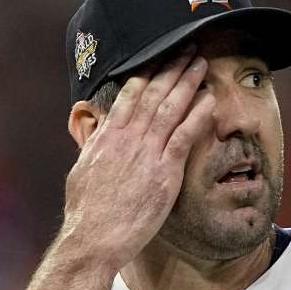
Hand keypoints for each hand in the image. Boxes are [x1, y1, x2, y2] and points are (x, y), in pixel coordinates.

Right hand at [61, 47, 213, 268]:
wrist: (92, 239)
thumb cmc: (86, 213)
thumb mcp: (82, 171)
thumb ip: (92, 146)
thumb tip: (94, 129)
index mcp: (107, 136)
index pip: (129, 94)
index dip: (147, 73)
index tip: (160, 58)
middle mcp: (126, 138)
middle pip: (153, 94)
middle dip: (172, 69)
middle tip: (188, 50)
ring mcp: (145, 154)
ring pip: (170, 108)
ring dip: (187, 83)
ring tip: (201, 65)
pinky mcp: (163, 173)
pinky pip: (183, 137)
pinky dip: (197, 116)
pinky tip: (208, 100)